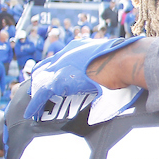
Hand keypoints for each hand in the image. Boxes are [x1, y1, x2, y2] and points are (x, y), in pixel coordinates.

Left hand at [24, 37, 142, 118]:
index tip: (51, 77)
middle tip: (35, 90)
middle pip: (47, 67)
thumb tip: (117, 77)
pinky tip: (31, 112)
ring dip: (37, 93)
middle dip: (41, 79)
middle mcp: (69, 52)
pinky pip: (42, 93)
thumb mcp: (115, 61)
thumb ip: (109, 66)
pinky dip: (35, 104)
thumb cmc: (127, 62)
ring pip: (42, 80)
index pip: (61, 58)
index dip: (54, 69)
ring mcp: (63, 65)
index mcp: (81, 46)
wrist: (126, 61)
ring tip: (33, 105)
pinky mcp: (60, 79)